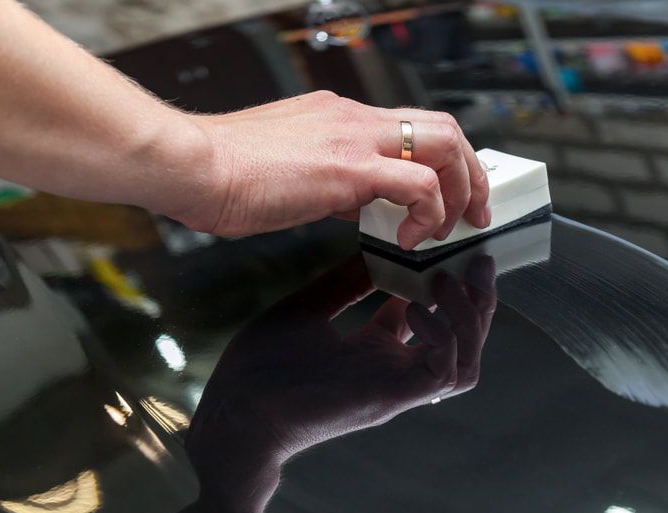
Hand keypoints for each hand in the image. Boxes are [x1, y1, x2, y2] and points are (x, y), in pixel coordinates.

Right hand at [171, 91, 490, 250]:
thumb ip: (328, 182)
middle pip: (442, 127)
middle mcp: (354, 119)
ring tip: (453, 227)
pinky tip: (412, 238)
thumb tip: (351, 202)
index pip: (410, 127)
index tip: (448, 194)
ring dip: (461, 190)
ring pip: (444, 144)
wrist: (193, 166)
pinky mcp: (350, 169)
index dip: (440, 161)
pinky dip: (430, 213)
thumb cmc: (224, 172)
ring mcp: (355, 139)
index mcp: (339, 118)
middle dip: (470, 171)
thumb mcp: (289, 172)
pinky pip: (420, 184)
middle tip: (474, 210)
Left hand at [185, 253, 495, 512]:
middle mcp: (393, 370)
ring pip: (465, 362)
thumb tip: (377, 247)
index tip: (452, 250)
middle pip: (462, 341)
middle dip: (477, 301)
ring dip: (468, 320)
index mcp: (375, 351)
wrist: (236, 413)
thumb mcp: (310, 309)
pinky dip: (443, 338)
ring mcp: (395, 386)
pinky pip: (443, 373)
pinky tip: (415, 306)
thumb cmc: (262, 368)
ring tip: (448, 280)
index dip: (450, 287)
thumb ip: (348, 283)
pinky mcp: (390, 398)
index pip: (432, 319)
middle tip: (477, 259)